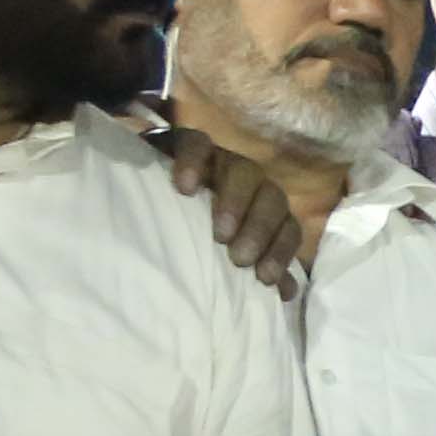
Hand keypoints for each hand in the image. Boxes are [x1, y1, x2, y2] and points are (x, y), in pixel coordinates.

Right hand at [162, 123, 309, 293]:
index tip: (264, 278)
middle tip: (240, 259)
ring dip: (235, 202)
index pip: (288, 227)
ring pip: (243, 170)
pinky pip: (197, 144)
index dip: (281, 252)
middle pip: (272, 197)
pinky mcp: (188, 144)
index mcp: (263, 210)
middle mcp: (249, 184)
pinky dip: (194, 162)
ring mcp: (221, 161)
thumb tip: (286, 292)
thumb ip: (256, 267)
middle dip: (260, 230)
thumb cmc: (193, 232)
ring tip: (219, 233)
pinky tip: (184, 186)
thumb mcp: (224, 253)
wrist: (147, 194)